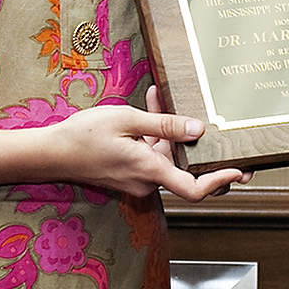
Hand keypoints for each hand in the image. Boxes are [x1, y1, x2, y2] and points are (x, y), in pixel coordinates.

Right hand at [51, 101, 246, 202]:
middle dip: (197, 146)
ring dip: (169, 132)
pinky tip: (150, 106)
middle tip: (221, 132)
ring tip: (162, 98)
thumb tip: (199, 129)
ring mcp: (137, 179)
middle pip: (184, 169)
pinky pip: (150, 155)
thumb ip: (165, 125)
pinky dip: (153, 135)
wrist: (49, 154)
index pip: (194, 189)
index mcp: (148, 171)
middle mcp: (146, 181)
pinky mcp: (129, 173)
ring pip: (166, 157)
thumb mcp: (127, 120)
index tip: (239, 170)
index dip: (220, 182)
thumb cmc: (82, 136)